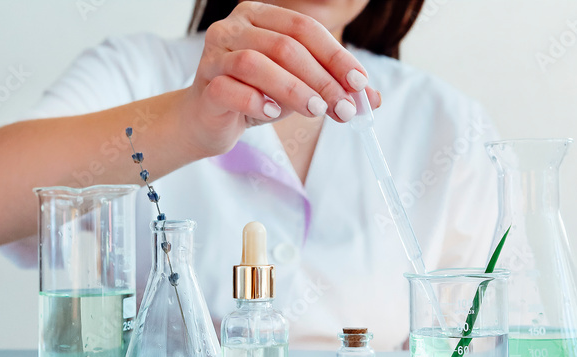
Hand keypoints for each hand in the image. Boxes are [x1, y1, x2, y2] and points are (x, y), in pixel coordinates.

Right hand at [181, 1, 380, 157]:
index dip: (336, 56)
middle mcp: (234, 27)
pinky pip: (230, 88)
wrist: (209, 120)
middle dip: (321, 78)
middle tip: (343, 107)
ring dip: (294, 89)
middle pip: (285, 46)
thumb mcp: (301, 89)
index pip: (305, 28)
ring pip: (256, 64)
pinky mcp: (204, 84)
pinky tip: (272, 114)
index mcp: (261, 16)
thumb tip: (372, 99)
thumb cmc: (256, 96)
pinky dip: (256, 102)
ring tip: (316, 112)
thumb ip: (334, 89)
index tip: (359, 83)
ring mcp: (214, 54)